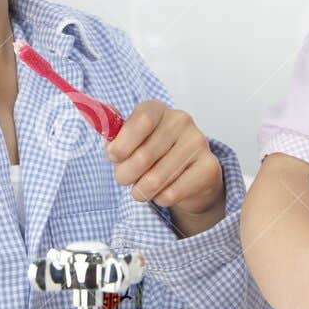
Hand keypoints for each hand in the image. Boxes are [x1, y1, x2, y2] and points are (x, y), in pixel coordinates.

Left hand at [107, 100, 224, 232]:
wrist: (192, 176)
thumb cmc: (155, 155)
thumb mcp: (131, 142)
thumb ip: (114, 134)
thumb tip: (100, 120)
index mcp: (158, 109)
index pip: (142, 120)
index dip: (122, 143)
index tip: (113, 157)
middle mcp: (181, 120)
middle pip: (143, 156)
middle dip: (125, 176)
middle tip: (124, 179)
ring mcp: (198, 142)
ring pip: (155, 179)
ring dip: (141, 191)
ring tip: (141, 189)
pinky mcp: (208, 167)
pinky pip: (172, 193)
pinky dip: (160, 199)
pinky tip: (164, 191)